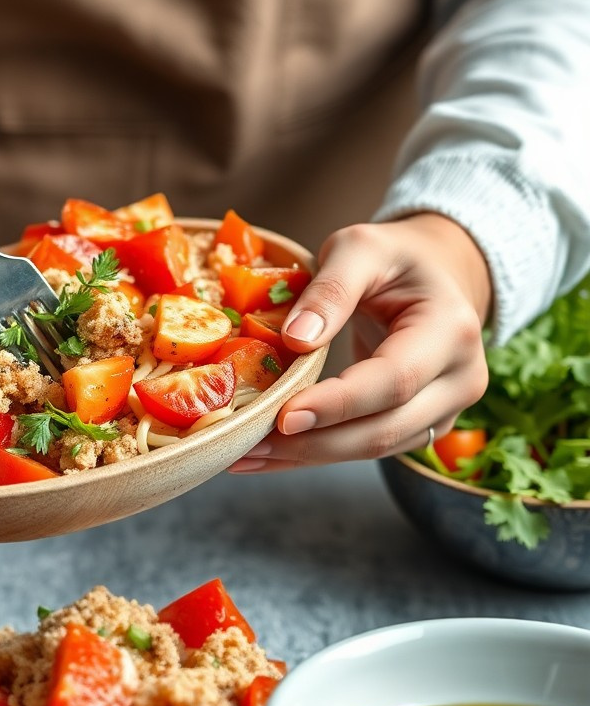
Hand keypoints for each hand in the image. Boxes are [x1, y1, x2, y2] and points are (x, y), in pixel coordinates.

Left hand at [230, 213, 491, 471]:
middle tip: (246, 444)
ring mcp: (445, 410)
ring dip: (306, 457)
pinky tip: (269, 452)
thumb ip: (330, 288)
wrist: (436, 274)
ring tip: (245, 453)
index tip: (282, 416)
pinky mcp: (420, 426)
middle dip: (311, 444)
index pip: (394, 380)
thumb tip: (295, 340)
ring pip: (372, 448)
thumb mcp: (361, 248)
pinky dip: (315, 453)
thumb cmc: (394, 257)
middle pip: (382, 430)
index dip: (338, 404)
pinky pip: (366, 447)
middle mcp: (460, 380)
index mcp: (451, 330)